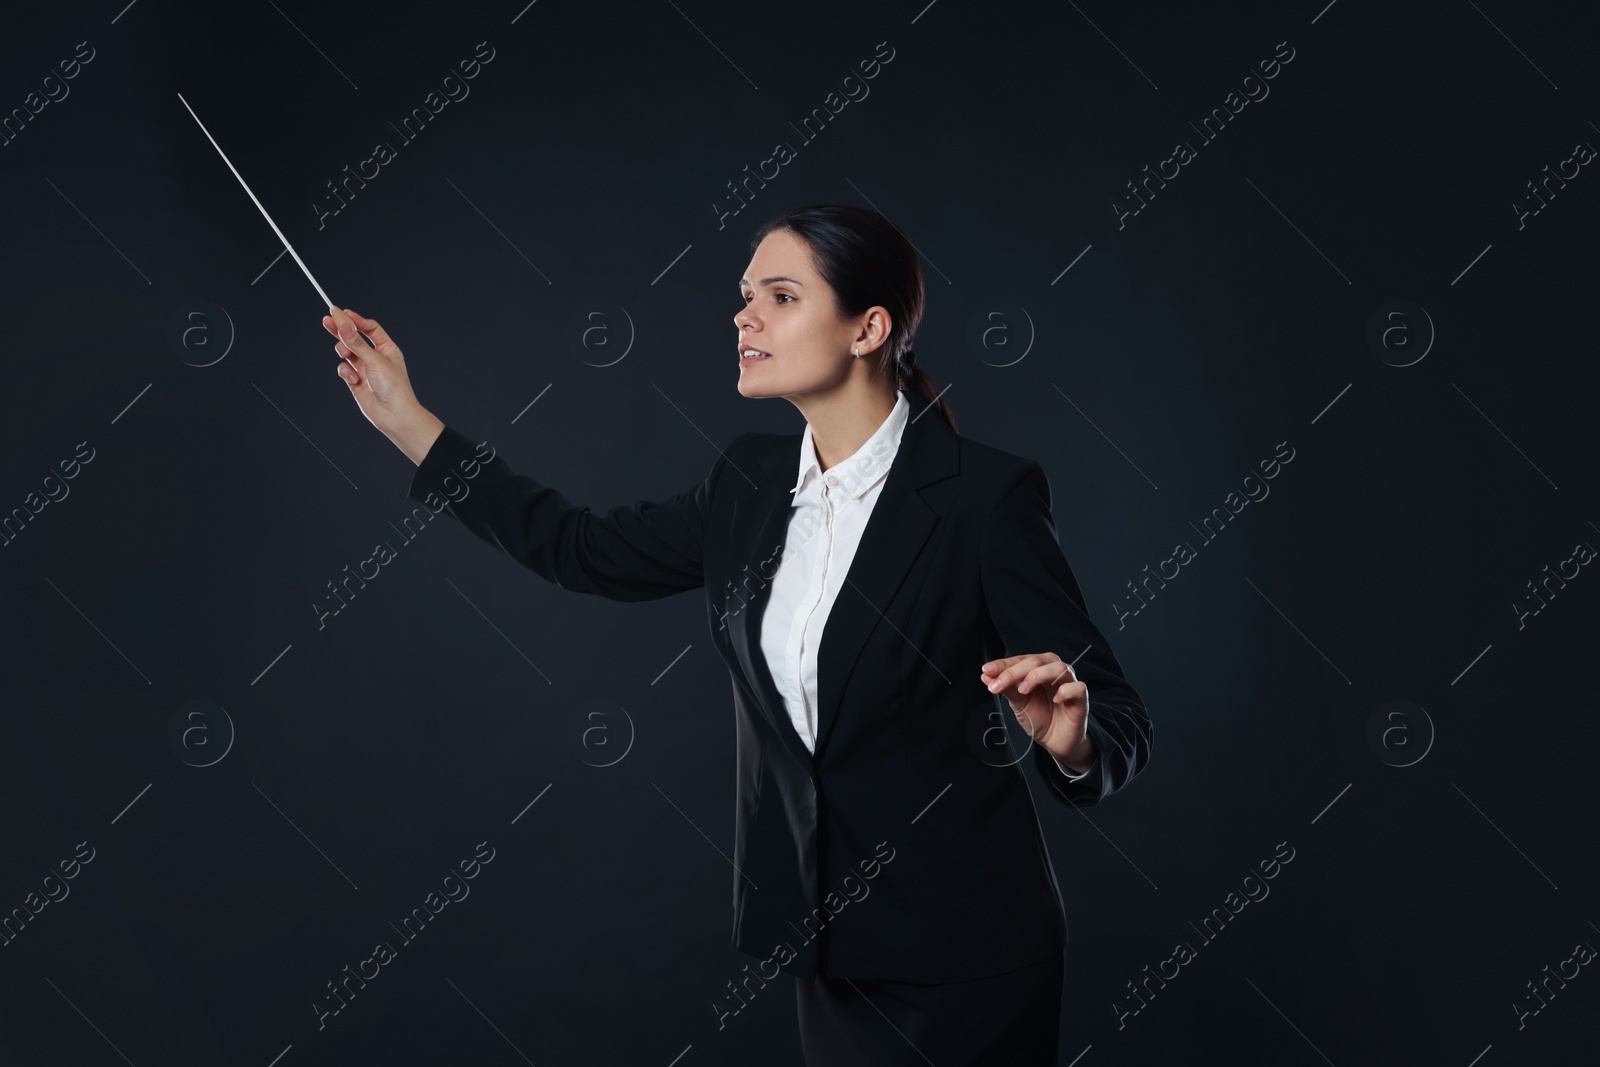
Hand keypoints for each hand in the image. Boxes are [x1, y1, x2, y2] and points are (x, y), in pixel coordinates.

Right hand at [321, 306, 424, 438]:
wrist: (394, 415)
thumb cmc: (394, 387)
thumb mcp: (375, 360)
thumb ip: (357, 343)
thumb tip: (344, 325)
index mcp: (387, 349)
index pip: (370, 329)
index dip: (356, 320)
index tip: (342, 313)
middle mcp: (376, 357)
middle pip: (355, 338)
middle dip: (341, 330)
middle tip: (327, 320)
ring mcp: (365, 369)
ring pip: (347, 352)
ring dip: (344, 350)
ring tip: (344, 352)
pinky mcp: (356, 381)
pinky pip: (344, 369)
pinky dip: (346, 372)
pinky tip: (353, 379)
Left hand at [979, 653, 1094, 771]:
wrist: (1055, 741)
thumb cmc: (1039, 717)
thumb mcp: (1018, 703)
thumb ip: (1006, 688)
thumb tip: (985, 675)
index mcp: (1038, 668)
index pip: (1021, 660)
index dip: (1003, 665)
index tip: (987, 671)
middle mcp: (1054, 671)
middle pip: (1037, 661)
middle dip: (1014, 672)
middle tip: (999, 685)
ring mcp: (1069, 684)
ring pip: (1059, 668)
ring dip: (1038, 676)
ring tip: (1023, 690)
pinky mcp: (1081, 699)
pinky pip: (1078, 688)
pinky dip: (1066, 691)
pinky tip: (1055, 699)